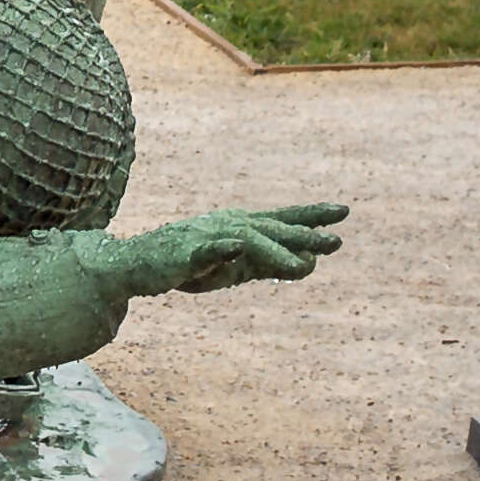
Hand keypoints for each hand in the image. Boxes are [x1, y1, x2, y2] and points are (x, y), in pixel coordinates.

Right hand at [106, 203, 351, 298]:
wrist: (136, 265)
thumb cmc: (188, 264)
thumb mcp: (235, 267)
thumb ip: (269, 264)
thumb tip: (309, 263)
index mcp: (243, 226)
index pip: (283, 219)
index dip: (311, 215)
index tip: (342, 212)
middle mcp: (229, 226)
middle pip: (273, 228)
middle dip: (304, 234)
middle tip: (337, 242)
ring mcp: (208, 237)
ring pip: (248, 242)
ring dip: (276, 250)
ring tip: (304, 263)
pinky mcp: (186, 253)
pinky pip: (207, 251)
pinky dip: (223, 249)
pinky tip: (238, 247)